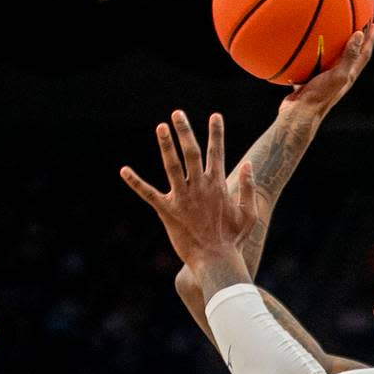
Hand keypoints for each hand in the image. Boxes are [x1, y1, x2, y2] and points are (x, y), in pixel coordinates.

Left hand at [121, 111, 257, 270]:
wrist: (216, 260)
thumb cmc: (233, 240)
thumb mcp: (249, 213)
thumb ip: (249, 188)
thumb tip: (249, 165)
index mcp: (218, 185)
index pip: (217, 152)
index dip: (216, 133)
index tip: (215, 116)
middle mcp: (199, 187)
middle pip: (191, 152)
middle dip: (185, 131)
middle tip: (177, 113)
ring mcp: (182, 198)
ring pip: (172, 165)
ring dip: (166, 145)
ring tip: (160, 127)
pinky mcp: (167, 211)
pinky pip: (148, 193)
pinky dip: (135, 182)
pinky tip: (124, 171)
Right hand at [280, 22, 373, 119]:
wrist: (297, 115)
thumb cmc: (319, 97)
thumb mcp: (337, 76)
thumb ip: (349, 56)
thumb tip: (359, 34)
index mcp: (348, 76)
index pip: (363, 54)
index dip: (370, 40)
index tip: (373, 24)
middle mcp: (338, 78)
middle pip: (350, 55)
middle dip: (354, 40)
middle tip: (357, 25)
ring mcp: (323, 80)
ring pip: (330, 59)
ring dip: (332, 46)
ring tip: (331, 31)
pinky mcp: (308, 81)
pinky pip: (310, 64)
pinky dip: (309, 54)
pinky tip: (303, 46)